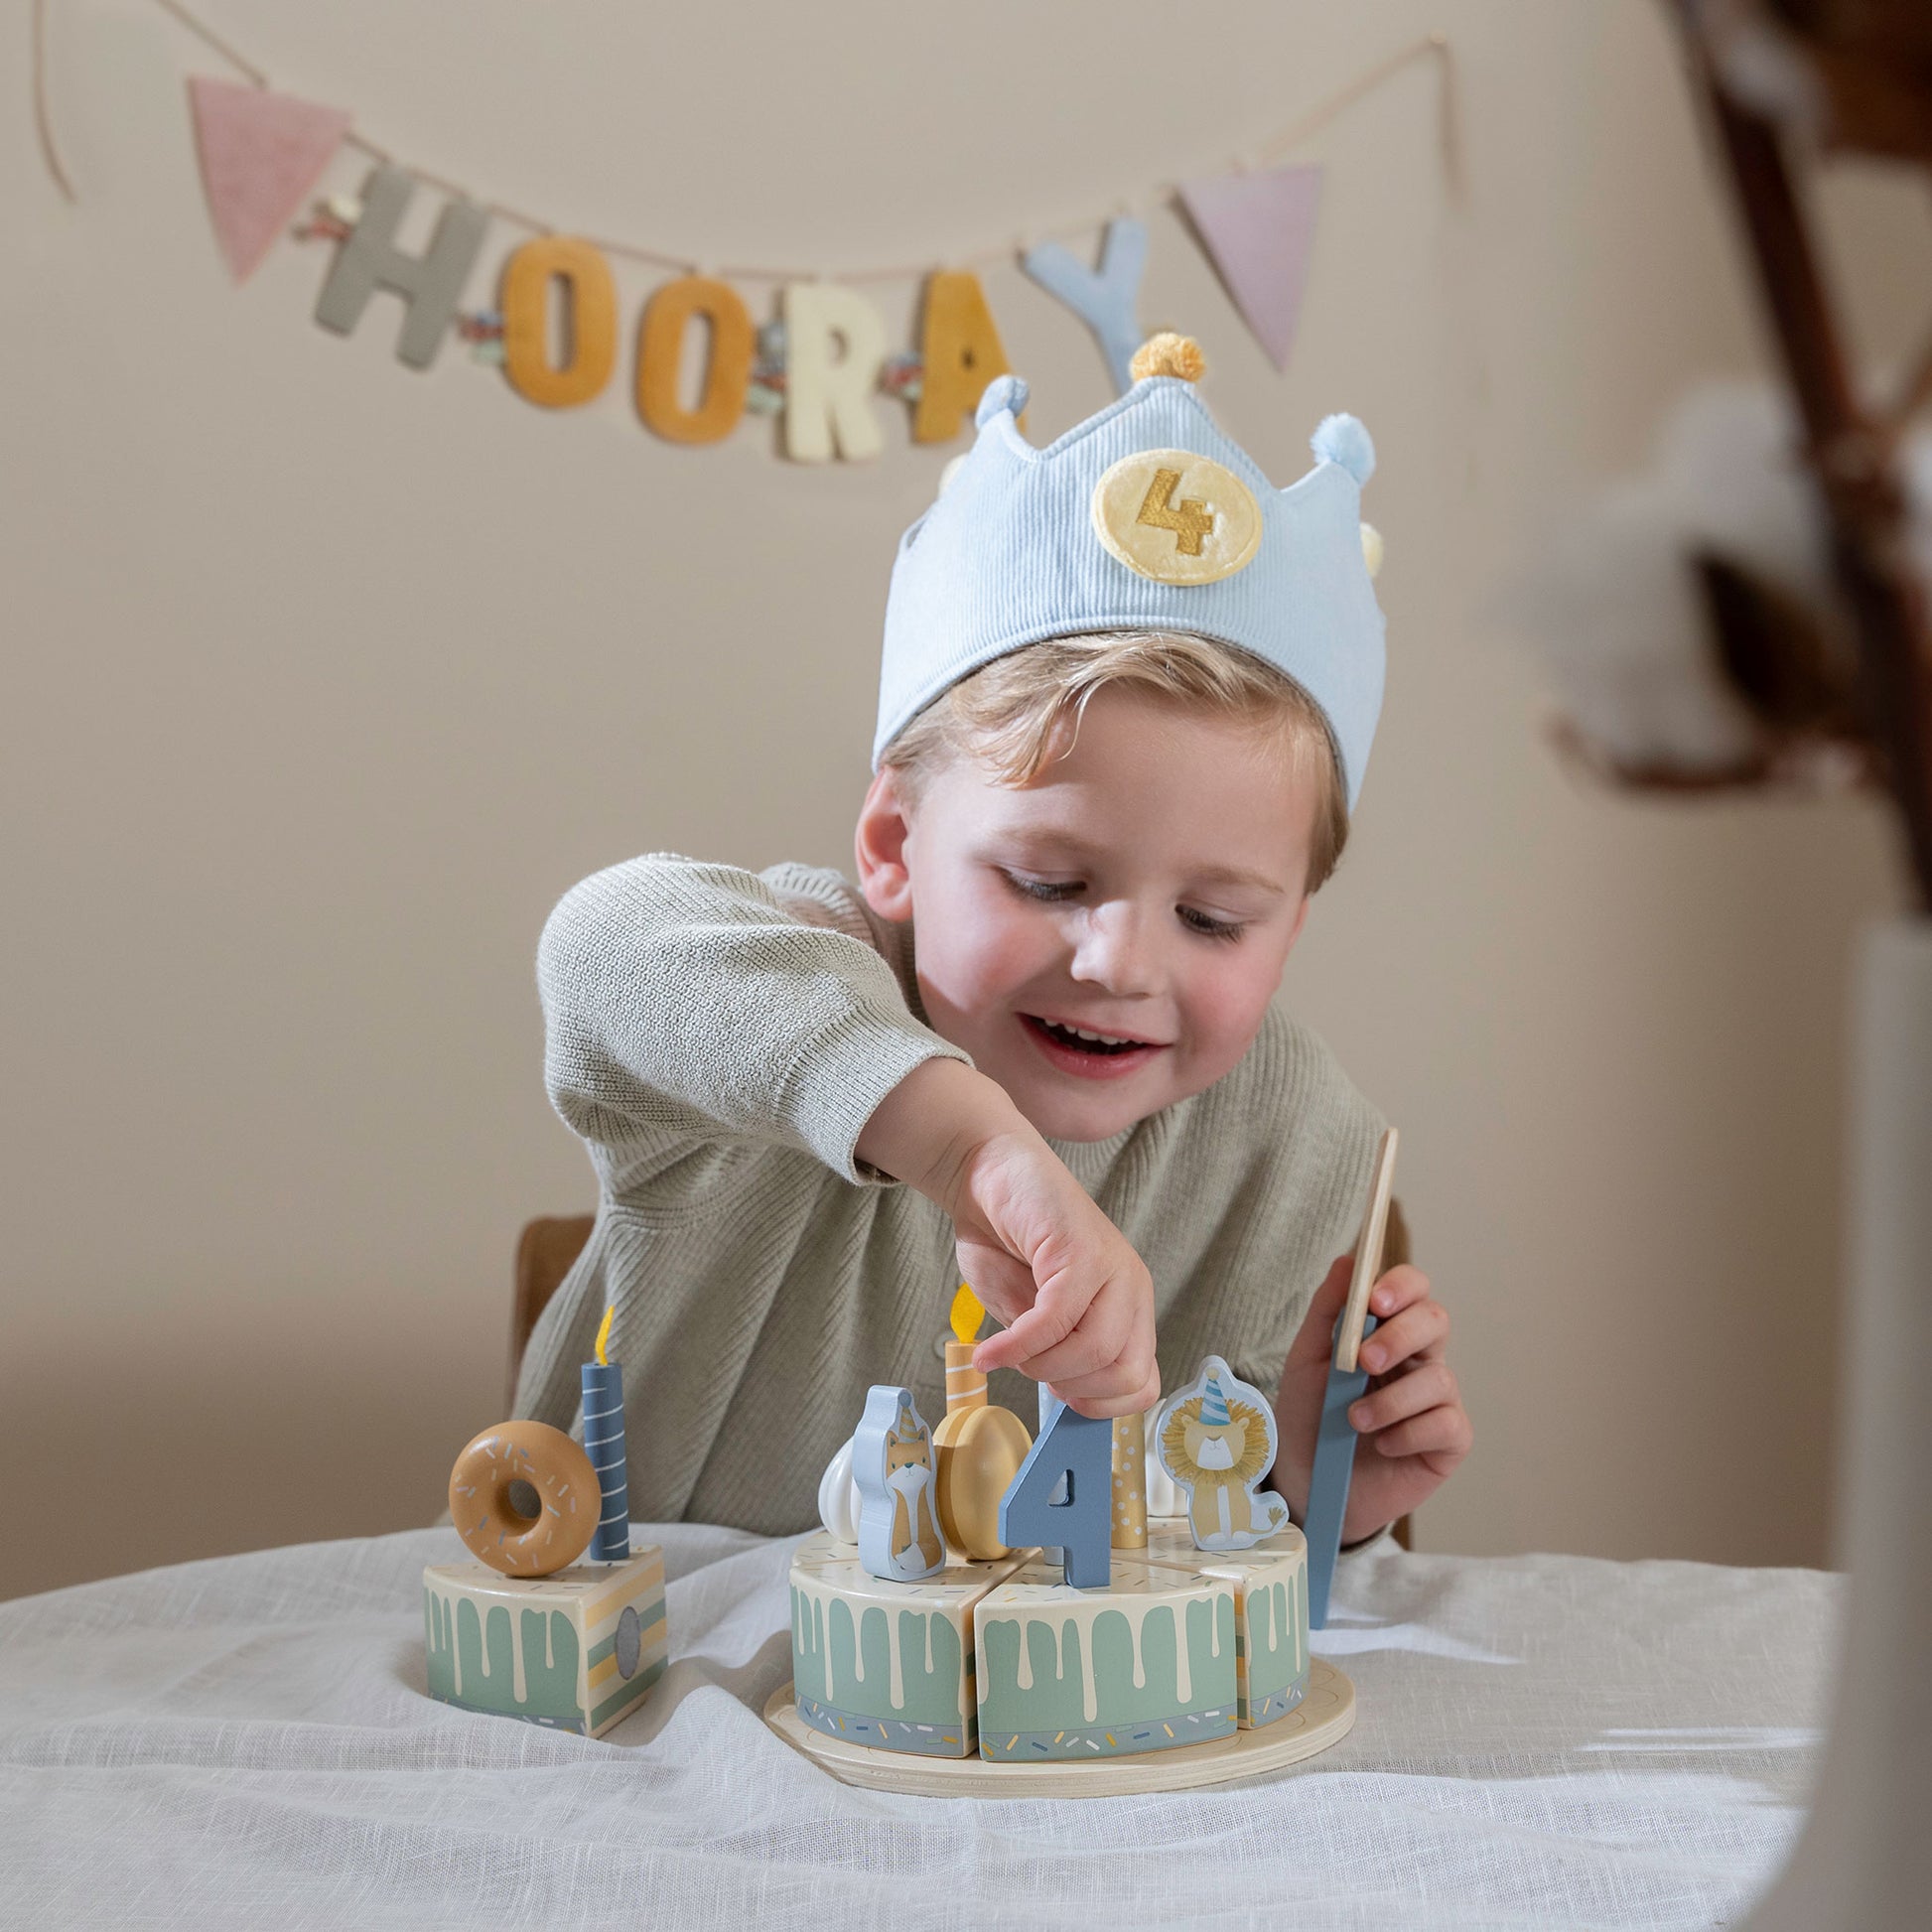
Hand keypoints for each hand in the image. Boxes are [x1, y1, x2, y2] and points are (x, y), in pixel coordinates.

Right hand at [856, 1057, 1157, 1417]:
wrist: (987, 1174)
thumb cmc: (1006, 1241)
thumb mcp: (1031, 1315)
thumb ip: (1053, 1352)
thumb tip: (1063, 1394)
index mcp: (1128, 1308)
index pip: (1142, 1383)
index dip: (1099, 1405)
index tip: (1056, 1395)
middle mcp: (1131, 1289)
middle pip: (1125, 1374)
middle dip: (1071, 1388)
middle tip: (1029, 1372)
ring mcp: (1113, 1268)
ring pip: (1096, 1350)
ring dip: (1041, 1367)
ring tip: (1004, 1353)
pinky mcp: (1083, 1250)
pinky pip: (1055, 1319)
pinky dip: (1017, 1346)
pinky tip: (988, 1351)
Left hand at [1271, 1253, 1471, 1543]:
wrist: (1307, 1483)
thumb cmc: (1308, 1416)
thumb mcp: (1306, 1360)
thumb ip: (1327, 1310)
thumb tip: (1348, 1261)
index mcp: (1385, 1331)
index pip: (1411, 1290)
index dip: (1401, 1287)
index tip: (1374, 1301)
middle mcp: (1418, 1359)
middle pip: (1436, 1321)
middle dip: (1401, 1336)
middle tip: (1364, 1361)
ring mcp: (1437, 1399)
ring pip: (1440, 1378)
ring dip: (1392, 1400)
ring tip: (1355, 1420)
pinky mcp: (1448, 1441)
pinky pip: (1447, 1424)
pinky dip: (1408, 1433)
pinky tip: (1383, 1445)